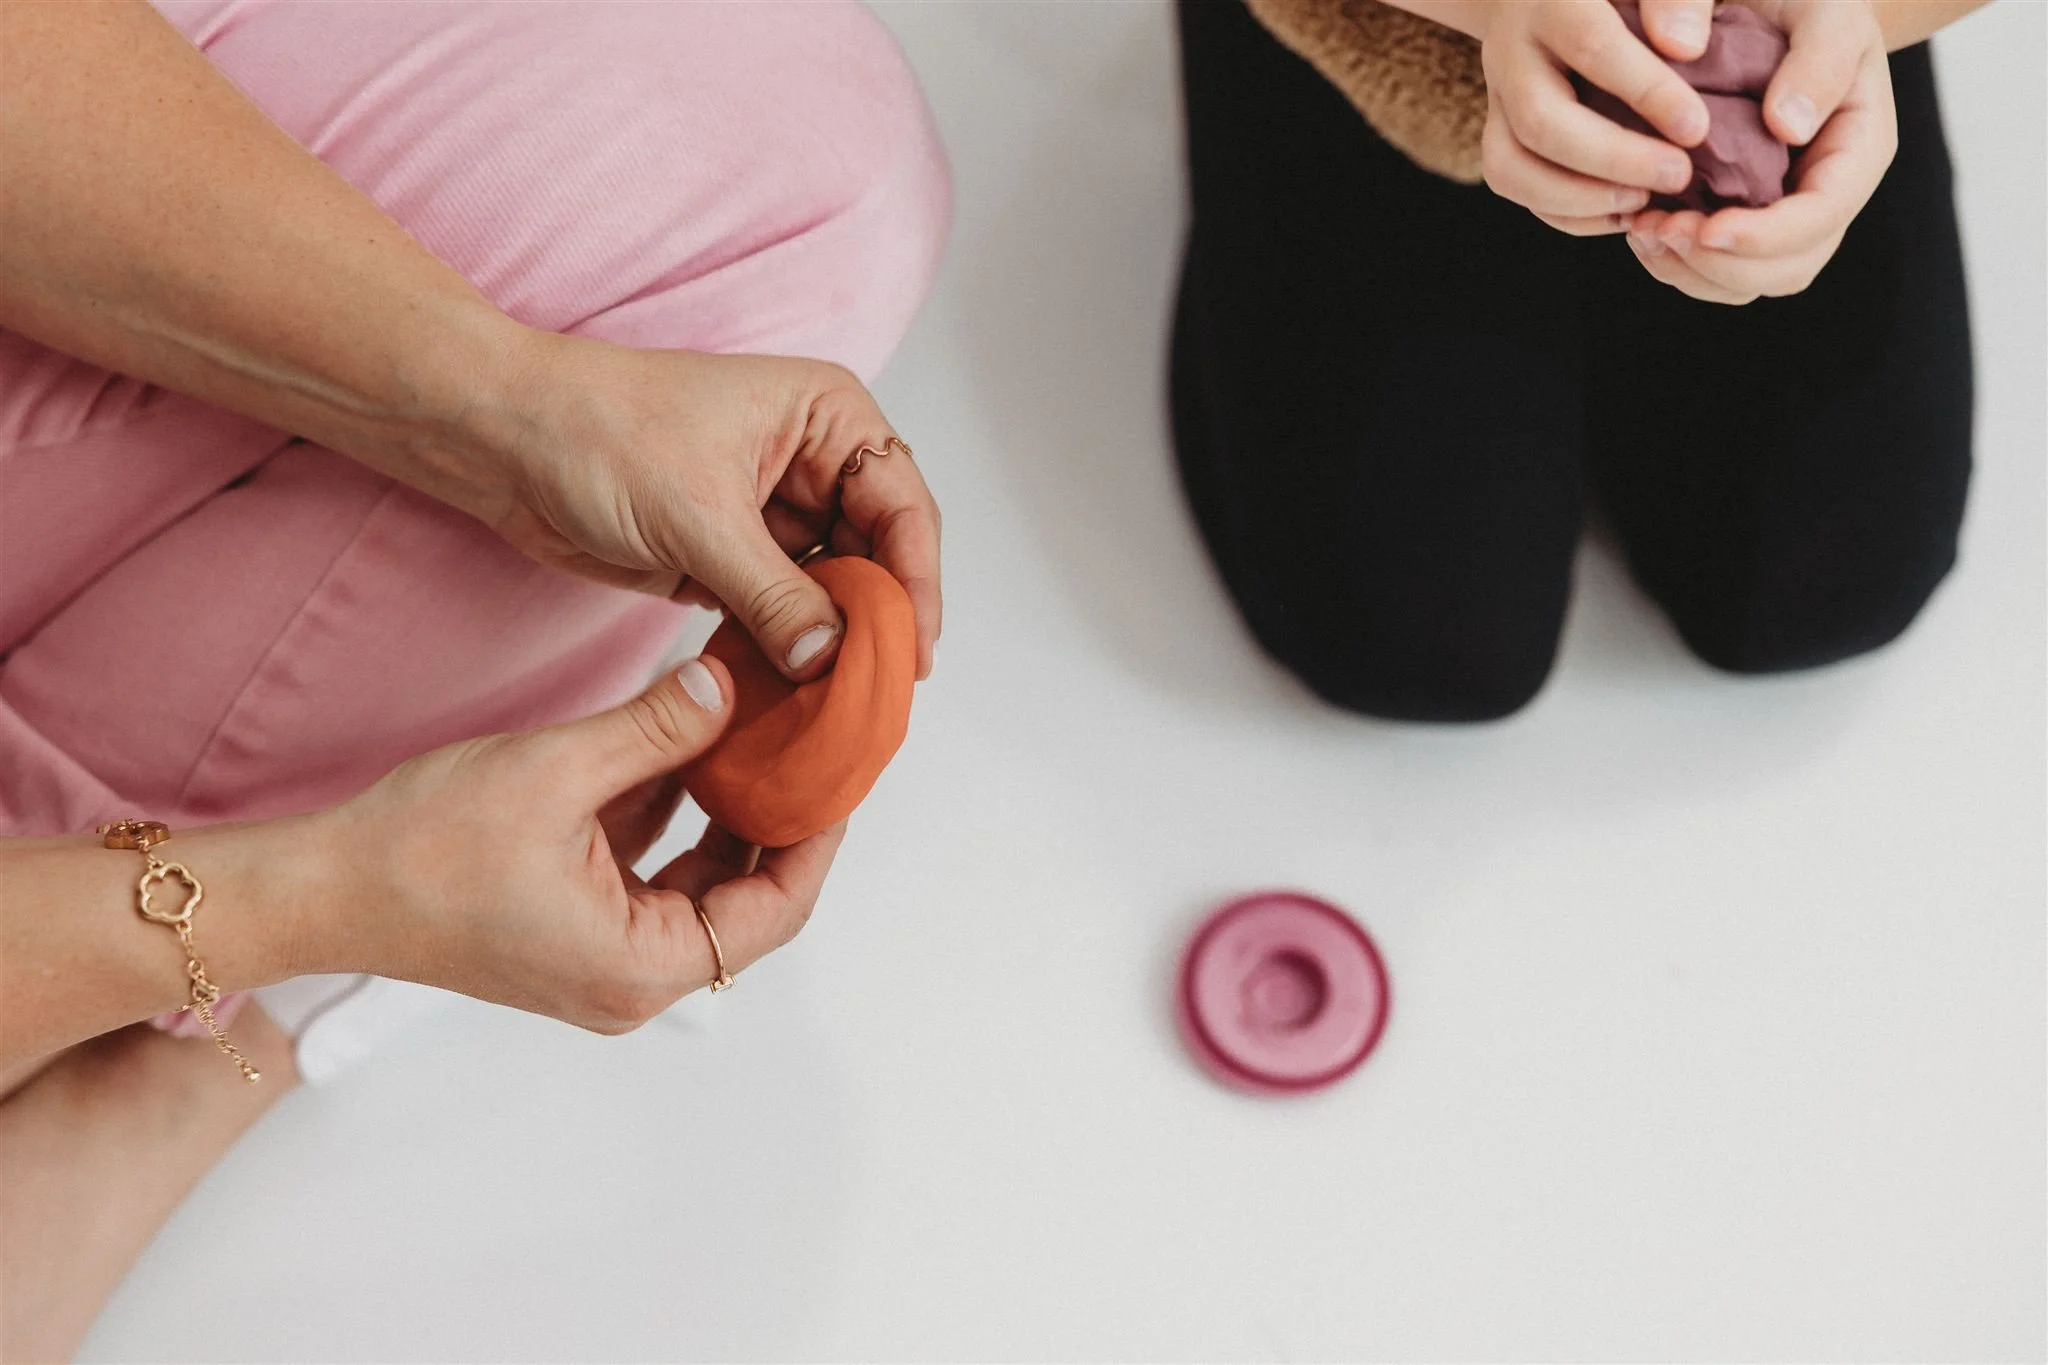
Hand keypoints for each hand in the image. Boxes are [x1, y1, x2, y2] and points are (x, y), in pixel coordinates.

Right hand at [315, 657, 841, 1032]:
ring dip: (727, 815)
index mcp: (639, 967)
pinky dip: (673, 818)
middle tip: (811, 747)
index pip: (774, 911)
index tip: (840, 773)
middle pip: (745, 903)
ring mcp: (603, 961)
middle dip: (779, 822)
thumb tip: (726, 687)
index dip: (817, 839)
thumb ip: (655, 729)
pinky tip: (691, 749)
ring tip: (761, 737)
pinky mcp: (576, 932)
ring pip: (701, 886)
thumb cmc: (419, 848)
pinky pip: (652, 875)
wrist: (320, 887)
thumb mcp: (556, 769)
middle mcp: (631, 981)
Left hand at [476, 335, 942, 681]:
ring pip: (832, 591)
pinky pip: (781, 613)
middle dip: (878, 621)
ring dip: (834, 644)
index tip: (911, 651)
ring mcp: (772, 513)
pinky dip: (788, 651)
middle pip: (877, 554)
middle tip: (881, 692)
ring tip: (842, 703)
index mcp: (827, 416)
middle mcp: (812, 462)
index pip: (903, 506)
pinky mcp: (732, 558)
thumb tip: (833, 658)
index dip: (915, 583)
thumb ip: (775, 594)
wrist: (504, 442)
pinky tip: (795, 694)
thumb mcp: (700, 516)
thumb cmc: (598, 430)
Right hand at [1476, 0, 1713, 234]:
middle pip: (1540, 121)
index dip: (1646, 93)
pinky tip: (1620, 211)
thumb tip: (1685, 48)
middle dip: (1611, 160)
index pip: (1592, 47)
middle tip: (1677, 176)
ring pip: (1510, 166)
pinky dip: (1566, 212)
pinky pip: (1513, 185)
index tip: (1697, 129)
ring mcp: (1497, 97)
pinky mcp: (1498, 132)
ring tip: (1643, 202)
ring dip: (1578, 199)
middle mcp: (1510, 51)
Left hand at [1625, 0, 1894, 302]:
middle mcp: (1826, 191)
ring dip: (1688, 271)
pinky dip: (1673, 262)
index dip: (1763, 237)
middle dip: (1719, 264)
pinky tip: (1637, 226)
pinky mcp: (1743, 216)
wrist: (1777, 4)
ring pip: (1746, 281)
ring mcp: (1784, 211)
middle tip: (1657, 229)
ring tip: (1641, 229)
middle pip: (1786, 269)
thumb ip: (1818, 58)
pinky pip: (1714, 269)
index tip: (1704, 228)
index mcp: (1858, 147)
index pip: (1821, 218)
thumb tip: (1788, 127)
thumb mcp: (1825, 8)